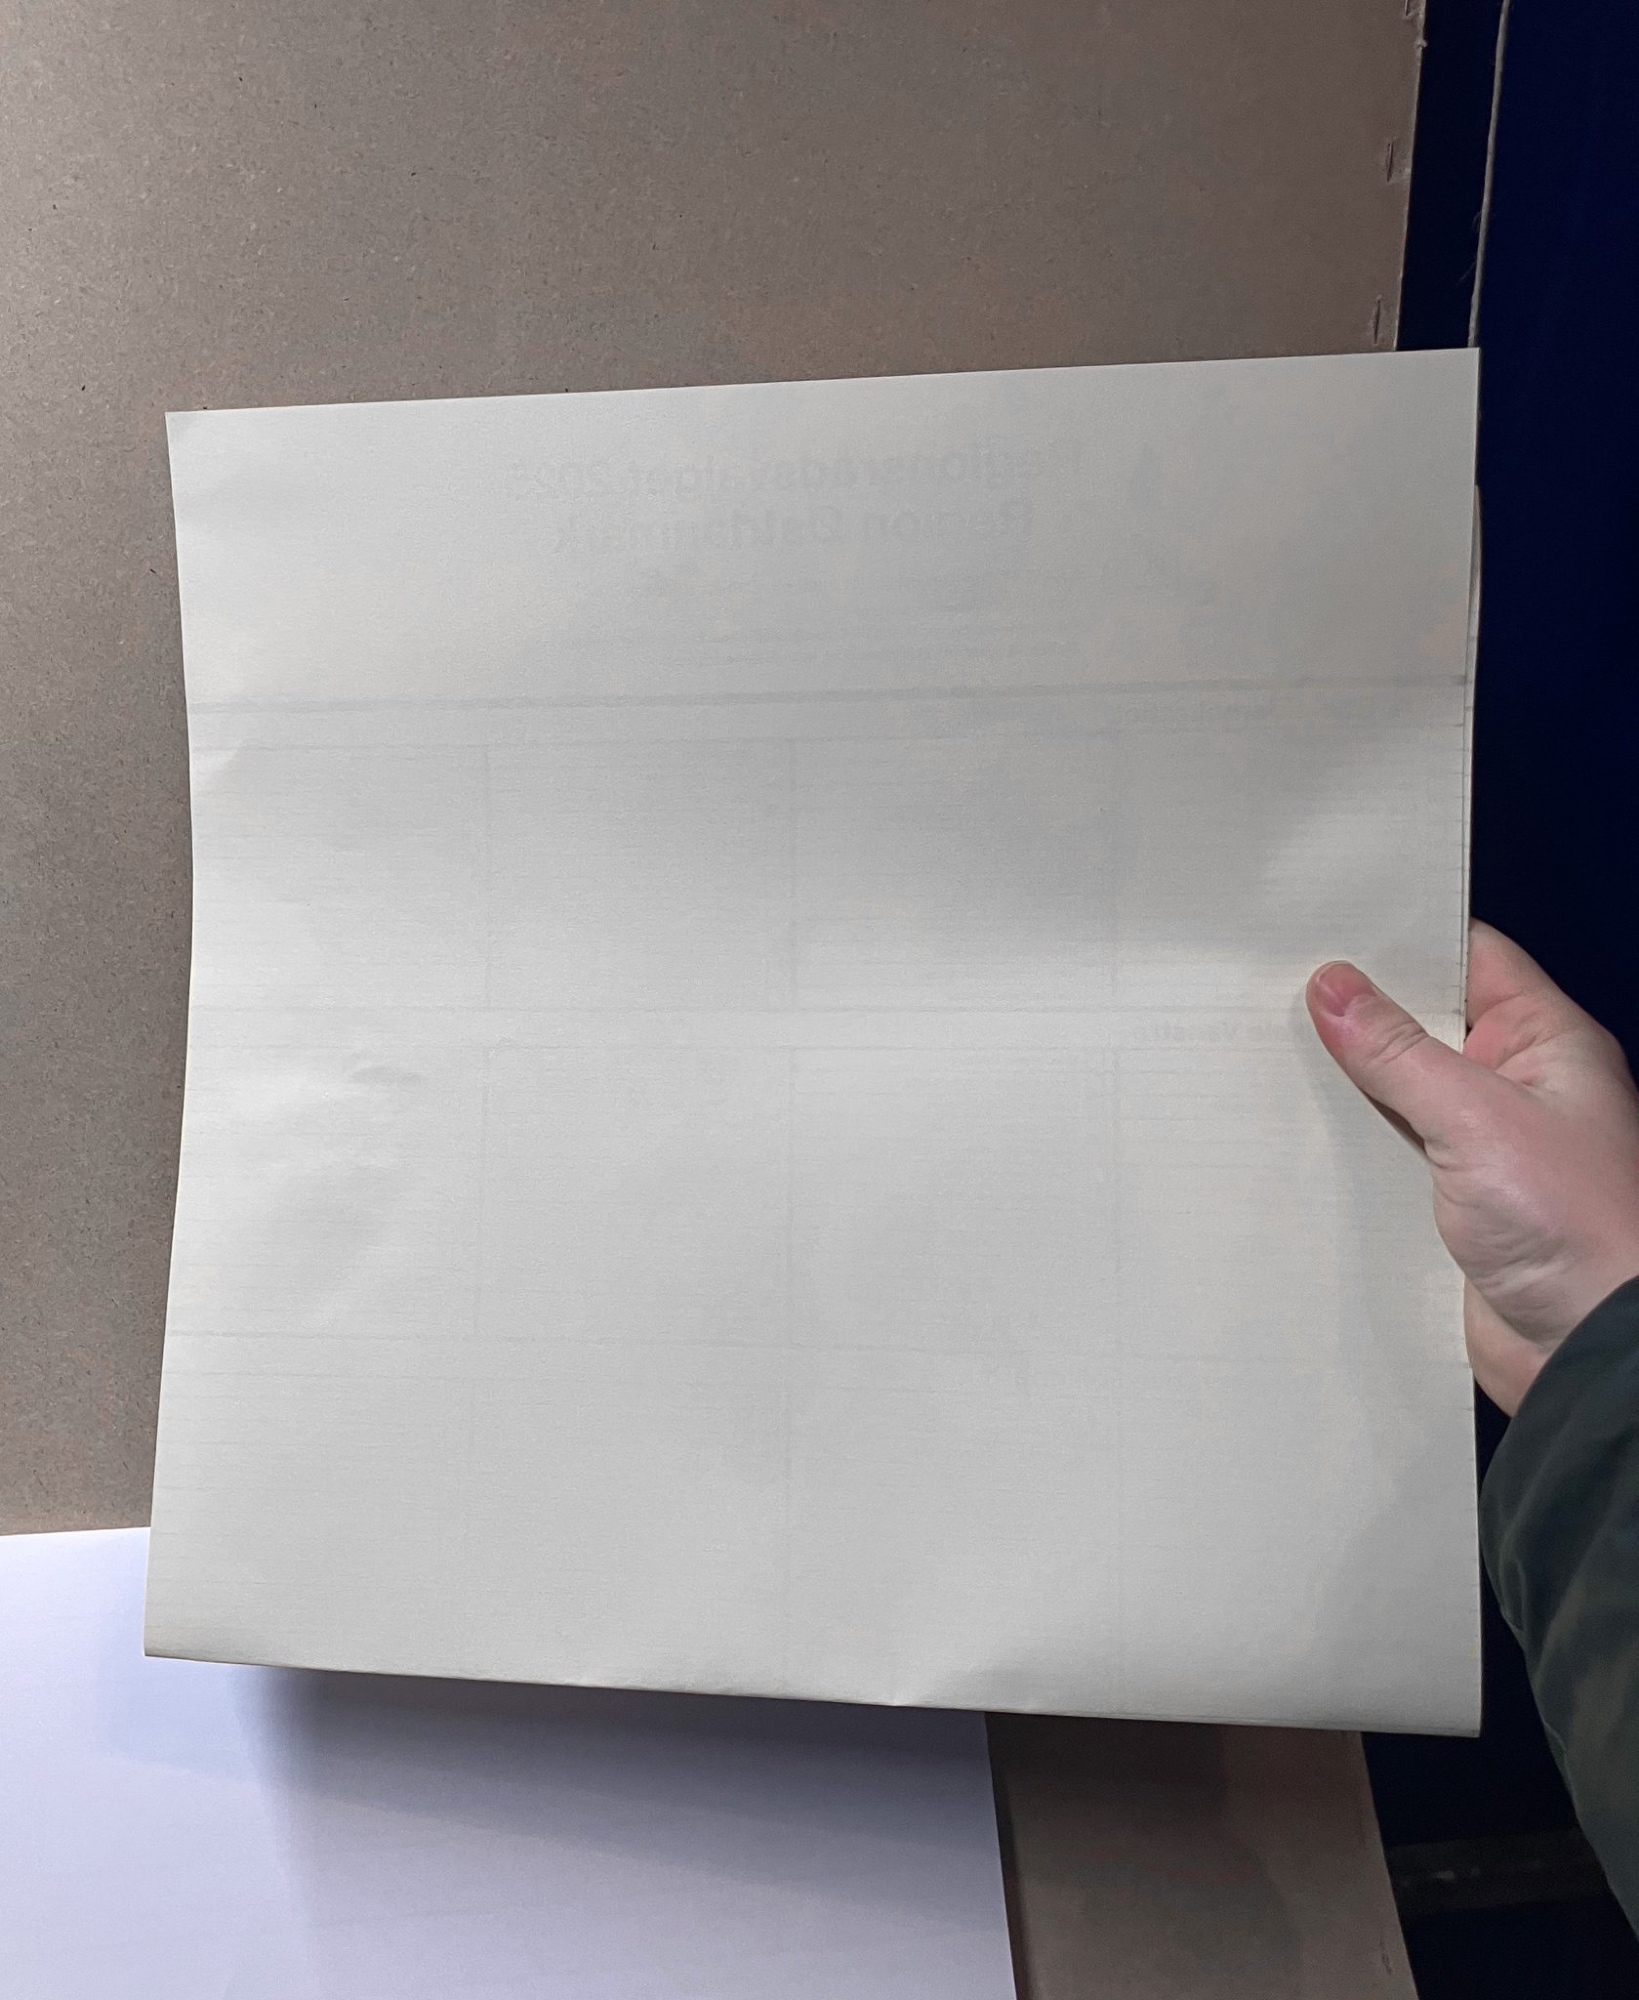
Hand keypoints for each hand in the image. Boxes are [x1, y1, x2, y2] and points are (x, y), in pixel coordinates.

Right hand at [1306, 922, 1638, 1414]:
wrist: (1592, 1352)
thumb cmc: (1579, 1228)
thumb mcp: (1477, 1119)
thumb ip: (1399, 1053)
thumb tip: (1334, 989)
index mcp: (1547, 1044)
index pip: (1470, 957)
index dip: (1402, 939)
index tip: (1325, 927)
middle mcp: (1519, 1088)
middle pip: (1425, 1023)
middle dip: (1357, 1012)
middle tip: (1275, 993)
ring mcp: (1486, 1147)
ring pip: (1400, 1092)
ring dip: (1347, 1083)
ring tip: (1270, 1056)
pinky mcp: (1455, 1203)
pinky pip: (1391, 1155)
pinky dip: (1349, 1145)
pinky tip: (1297, 1133)